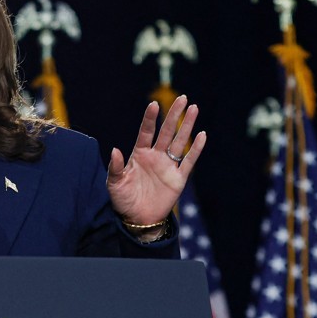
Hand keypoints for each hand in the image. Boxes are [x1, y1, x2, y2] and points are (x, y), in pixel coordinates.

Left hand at [106, 95, 205, 226]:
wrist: (138, 219)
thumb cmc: (123, 200)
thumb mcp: (114, 184)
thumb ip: (116, 167)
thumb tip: (115, 150)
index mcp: (139, 154)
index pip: (146, 132)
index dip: (150, 119)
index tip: (154, 104)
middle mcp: (155, 156)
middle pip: (166, 132)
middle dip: (174, 115)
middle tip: (183, 98)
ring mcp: (168, 166)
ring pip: (179, 142)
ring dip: (187, 126)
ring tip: (194, 108)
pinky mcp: (178, 178)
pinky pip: (188, 161)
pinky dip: (195, 149)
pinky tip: (201, 135)